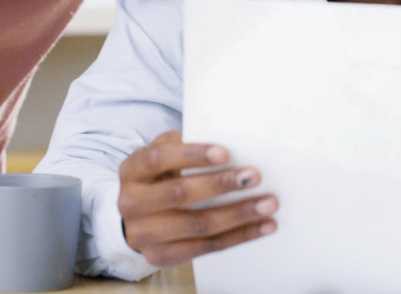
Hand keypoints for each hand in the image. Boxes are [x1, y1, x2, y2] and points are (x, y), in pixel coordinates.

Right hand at [118, 131, 276, 266]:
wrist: (136, 217)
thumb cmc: (158, 177)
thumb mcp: (162, 156)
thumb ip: (184, 147)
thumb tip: (232, 144)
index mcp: (132, 171)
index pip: (160, 159)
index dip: (192, 155)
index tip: (225, 153)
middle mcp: (131, 203)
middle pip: (180, 194)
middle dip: (221, 185)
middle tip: (254, 176)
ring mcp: (143, 234)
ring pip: (198, 225)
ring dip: (238, 214)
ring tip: (268, 204)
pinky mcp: (161, 256)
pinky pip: (206, 247)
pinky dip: (239, 236)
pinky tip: (262, 226)